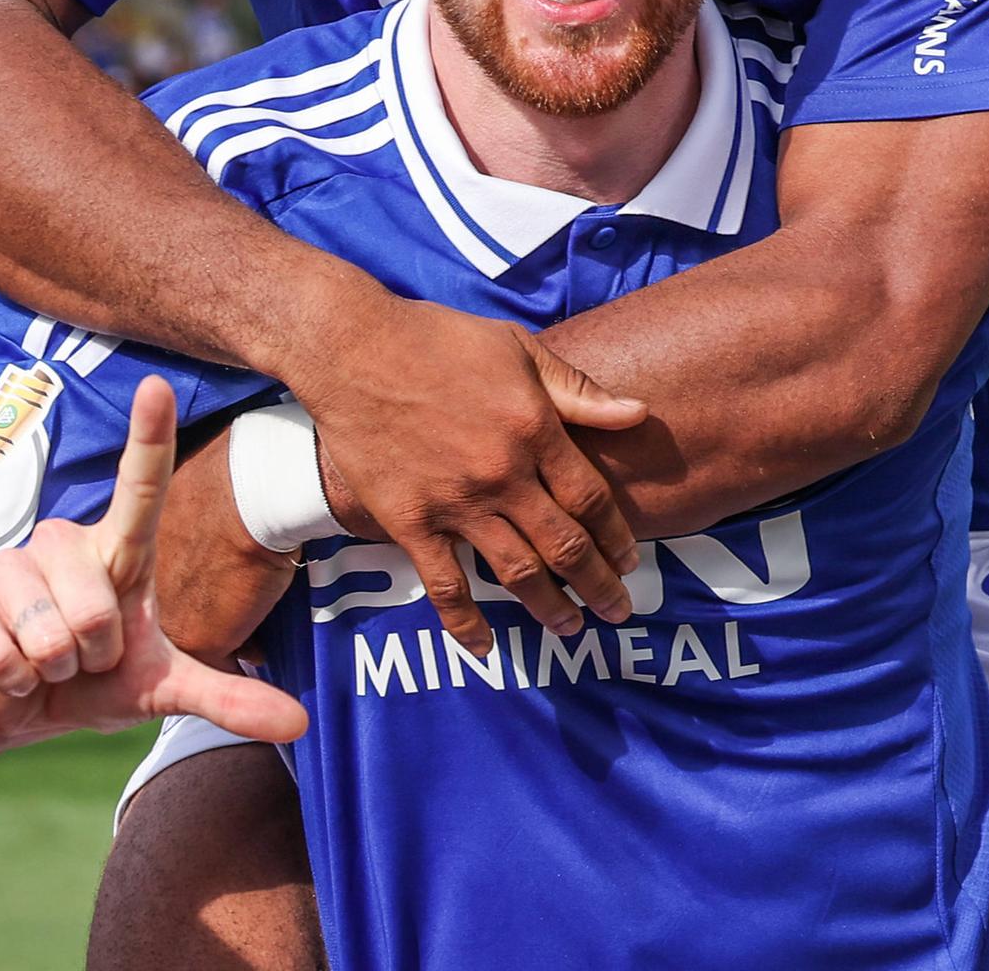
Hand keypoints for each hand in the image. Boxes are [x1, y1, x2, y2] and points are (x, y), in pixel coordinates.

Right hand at [0, 379, 307, 748]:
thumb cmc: (95, 679)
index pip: (140, 487)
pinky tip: (9, 669)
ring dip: (53, 670)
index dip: (148, 437)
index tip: (157, 386)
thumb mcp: (163, 689)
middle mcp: (65, 543)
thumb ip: (226, 698)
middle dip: (93, 658)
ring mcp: (11, 565)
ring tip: (48, 659)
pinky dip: (14, 683)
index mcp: (119, 551)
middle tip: (84, 656)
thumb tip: (299, 725)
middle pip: (96, 614)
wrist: (12, 706)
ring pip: (50, 637)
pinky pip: (7, 657)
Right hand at [290, 299, 644, 652]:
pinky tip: (486, 648)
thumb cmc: (438, 340)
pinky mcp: (410, 522)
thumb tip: (639, 413)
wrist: (350, 349)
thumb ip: (578, 391)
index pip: (591, 498)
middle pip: (565, 544)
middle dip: (598, 584)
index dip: (616, 537)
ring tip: (570, 627)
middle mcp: (502, 473)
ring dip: (550, 607)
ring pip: (517, 571)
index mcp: (534, 428)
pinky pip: (446, 585)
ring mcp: (455, 502)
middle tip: (618, 610)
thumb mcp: (518, 349)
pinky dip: (467, 623)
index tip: (629, 561)